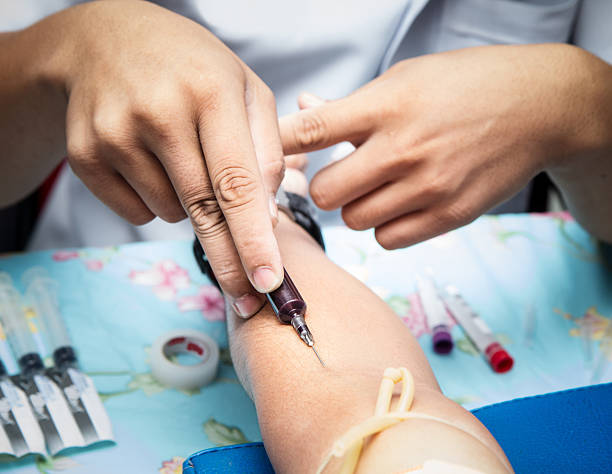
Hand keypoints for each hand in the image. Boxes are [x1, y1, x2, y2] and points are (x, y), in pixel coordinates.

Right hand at [49, 1, 284, 314]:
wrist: (107, 42)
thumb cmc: (191, 69)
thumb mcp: (245, 89)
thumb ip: (265, 150)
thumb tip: (266, 215)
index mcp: (210, 93)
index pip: (237, 183)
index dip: (254, 239)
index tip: (269, 280)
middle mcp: (159, 113)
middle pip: (203, 211)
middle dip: (230, 260)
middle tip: (249, 297)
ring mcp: (115, 134)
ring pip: (171, 213)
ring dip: (191, 209)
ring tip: (185, 159)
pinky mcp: (85, 155)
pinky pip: (136, 212)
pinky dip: (156, 202)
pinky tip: (154, 163)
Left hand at [280, 44, 592, 248]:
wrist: (539, 107)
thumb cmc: (466, 86)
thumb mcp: (406, 78)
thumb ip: (352, 105)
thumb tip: (304, 108)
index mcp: (387, 105)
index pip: (312, 130)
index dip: (277, 146)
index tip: (262, 157)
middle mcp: (404, 149)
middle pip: (324, 192)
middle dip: (323, 187)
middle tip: (338, 175)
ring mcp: (428, 187)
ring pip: (354, 220)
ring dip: (355, 207)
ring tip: (376, 187)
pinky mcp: (448, 216)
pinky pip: (387, 239)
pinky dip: (384, 226)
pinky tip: (399, 204)